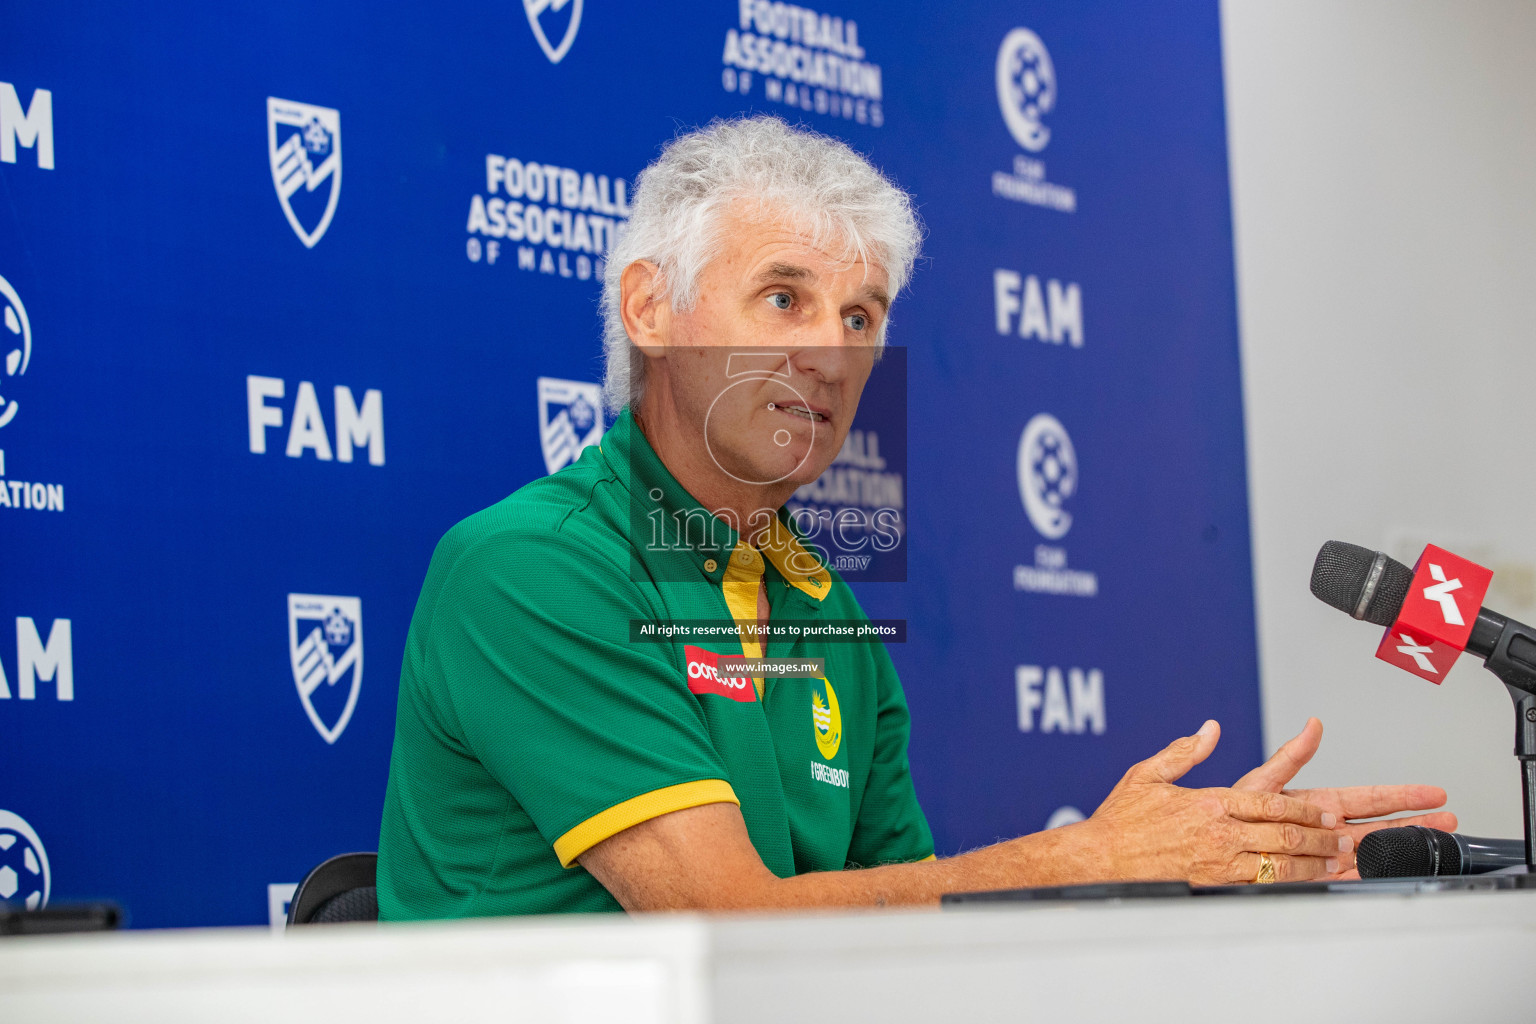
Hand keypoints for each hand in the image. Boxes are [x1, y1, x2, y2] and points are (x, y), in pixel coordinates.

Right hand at [1083, 720, 1351, 884]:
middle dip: (1319, 837)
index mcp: (1209, 802)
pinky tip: (1303, 885)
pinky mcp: (1213, 885)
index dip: (1304, 809)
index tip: (1325, 813)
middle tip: (1342, 838)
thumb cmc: (1120, 819)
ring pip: (1280, 863)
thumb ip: (1184, 751)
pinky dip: (1289, 885)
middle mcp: (1218, 832)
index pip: (1271, 804)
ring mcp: (1218, 862)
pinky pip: (1261, 886)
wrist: (1099, 860)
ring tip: (1334, 863)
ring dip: (1312, 863)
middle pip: (1284, 834)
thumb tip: (1210, 730)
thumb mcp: (1147, 774)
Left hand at [1233, 717, 1455, 878]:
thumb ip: (1290, 757)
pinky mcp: (1315, 877)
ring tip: (1437, 840)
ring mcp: (1325, 854)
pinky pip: (1350, 879)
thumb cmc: (1232, 812)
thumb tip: (1312, 725)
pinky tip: (1397, 871)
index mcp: (1319, 803)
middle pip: (1382, 824)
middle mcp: (1327, 828)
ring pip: (1374, 850)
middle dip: (1417, 820)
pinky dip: (1373, 875)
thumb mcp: (1262, 782)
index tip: (1432, 792)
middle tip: (1450, 817)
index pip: (1370, 798)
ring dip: (1405, 845)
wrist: (1212, 845)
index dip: (1402, 795)